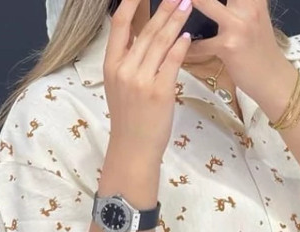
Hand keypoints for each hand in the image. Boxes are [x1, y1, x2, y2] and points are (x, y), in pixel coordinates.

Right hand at [103, 0, 193, 157]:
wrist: (133, 149)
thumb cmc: (130, 119)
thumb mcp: (120, 86)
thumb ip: (128, 60)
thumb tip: (142, 35)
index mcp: (111, 65)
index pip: (119, 24)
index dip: (131, 2)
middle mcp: (124, 69)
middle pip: (145, 30)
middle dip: (163, 7)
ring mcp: (141, 80)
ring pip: (160, 42)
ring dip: (175, 20)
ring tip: (186, 4)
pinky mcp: (160, 92)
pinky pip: (172, 62)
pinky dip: (180, 47)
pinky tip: (187, 36)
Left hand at [186, 0, 288, 100]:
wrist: (273, 79)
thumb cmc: (260, 49)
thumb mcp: (254, 16)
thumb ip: (238, 3)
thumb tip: (211, 1)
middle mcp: (249, 4)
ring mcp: (239, 24)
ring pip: (204, 1)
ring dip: (182, 6)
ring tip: (170, 5)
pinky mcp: (230, 45)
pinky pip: (200, 43)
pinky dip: (187, 47)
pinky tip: (180, 48)